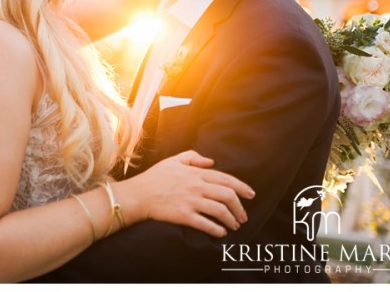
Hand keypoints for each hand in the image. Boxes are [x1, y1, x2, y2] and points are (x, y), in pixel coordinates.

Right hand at [119, 150, 254, 237]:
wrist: (138, 194)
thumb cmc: (155, 177)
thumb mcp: (173, 160)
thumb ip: (193, 157)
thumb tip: (212, 162)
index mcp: (195, 173)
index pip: (225, 179)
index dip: (242, 187)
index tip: (251, 195)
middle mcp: (196, 186)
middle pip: (227, 196)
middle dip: (240, 207)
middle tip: (243, 216)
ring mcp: (190, 201)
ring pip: (220, 210)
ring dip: (231, 220)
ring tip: (235, 226)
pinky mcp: (184, 215)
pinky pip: (206, 224)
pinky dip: (217, 230)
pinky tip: (221, 233)